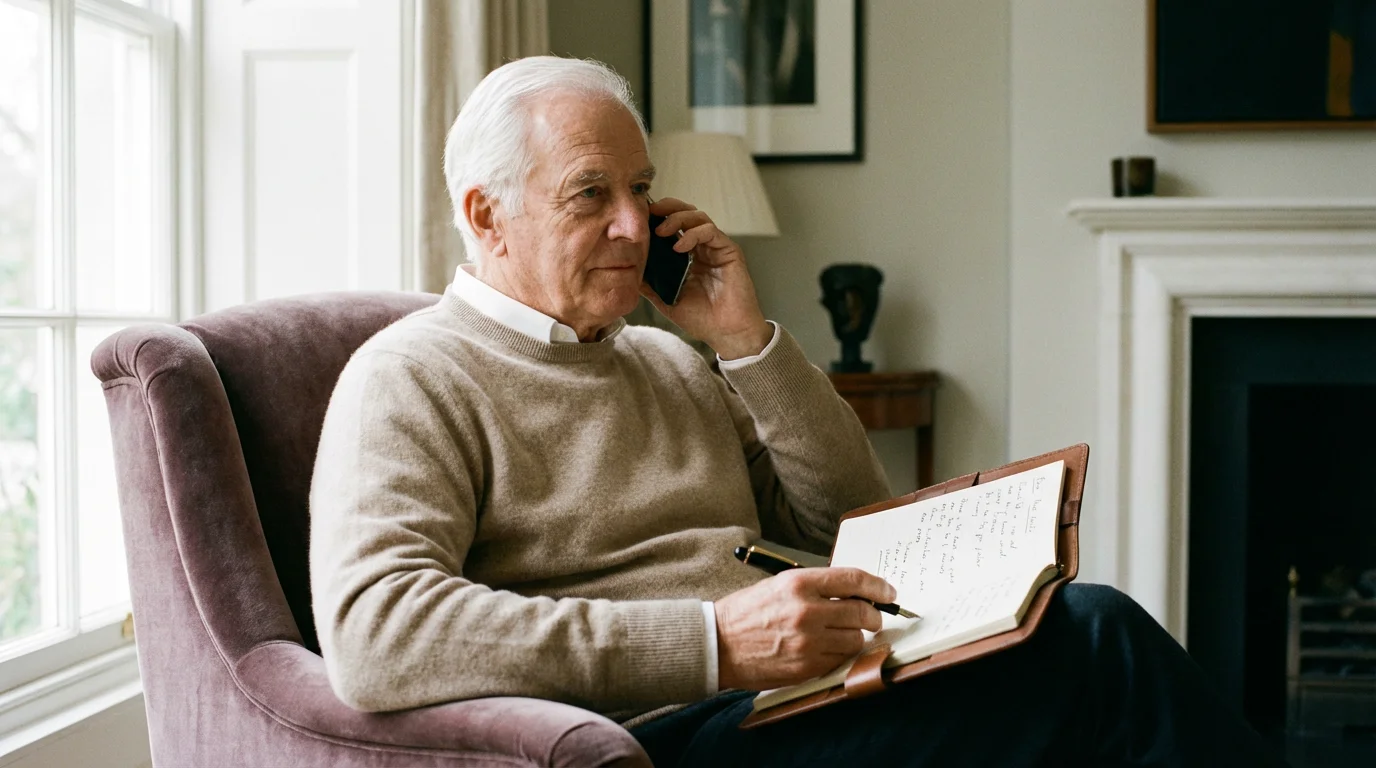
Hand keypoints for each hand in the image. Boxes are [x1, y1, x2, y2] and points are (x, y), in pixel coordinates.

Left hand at [642, 197, 772, 359]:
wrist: (726, 333)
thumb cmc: (702, 319)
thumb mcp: (666, 299)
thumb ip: (650, 283)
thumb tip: (627, 270)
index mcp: (688, 255)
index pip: (673, 226)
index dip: (657, 218)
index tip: (639, 219)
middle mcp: (702, 247)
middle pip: (686, 213)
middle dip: (667, 208)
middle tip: (649, 212)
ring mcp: (716, 247)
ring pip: (698, 217)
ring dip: (677, 218)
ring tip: (661, 231)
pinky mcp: (729, 250)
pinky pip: (710, 231)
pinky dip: (692, 234)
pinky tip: (679, 247)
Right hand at [714, 567, 896, 690]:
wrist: (719, 644)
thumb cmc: (747, 612)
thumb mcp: (779, 585)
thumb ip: (815, 586)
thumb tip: (853, 592)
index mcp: (798, 584)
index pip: (853, 580)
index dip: (878, 586)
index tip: (888, 592)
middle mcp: (806, 611)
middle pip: (862, 612)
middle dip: (874, 615)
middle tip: (873, 616)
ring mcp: (808, 642)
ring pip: (855, 639)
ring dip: (855, 636)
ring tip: (841, 634)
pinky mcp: (807, 667)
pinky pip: (840, 659)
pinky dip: (840, 654)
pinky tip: (828, 648)